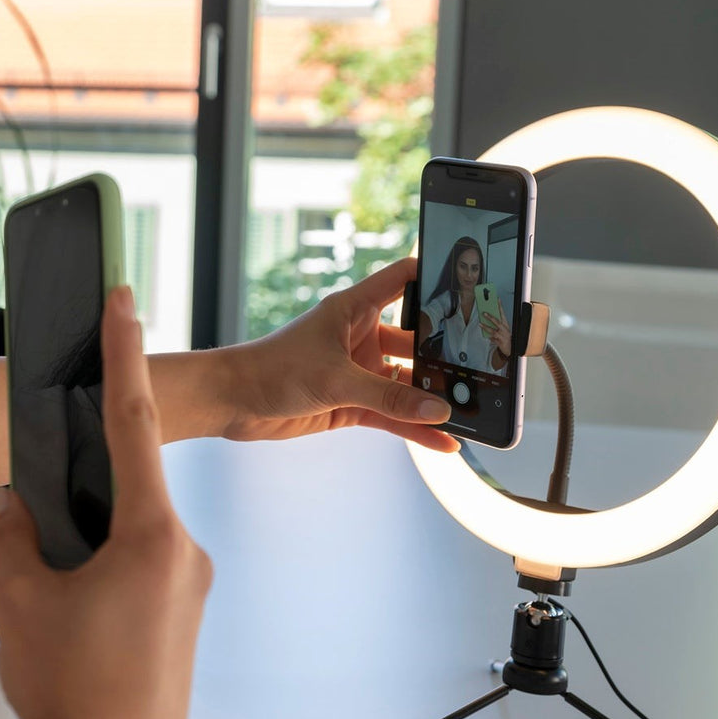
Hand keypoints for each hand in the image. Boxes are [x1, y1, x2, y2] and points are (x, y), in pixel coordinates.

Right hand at [0, 286, 211, 718]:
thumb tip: (13, 503)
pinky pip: (142, 568)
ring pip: (129, 533)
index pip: (134, 422)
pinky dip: (103, 571)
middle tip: (40, 543)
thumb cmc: (73, 693)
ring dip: (85, 545)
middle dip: (77, 496)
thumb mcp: (17, 599)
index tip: (123, 302)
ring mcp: (190, 587)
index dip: (123, 354)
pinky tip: (72, 612)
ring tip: (49, 600)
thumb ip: (12, 535)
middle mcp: (184, 552)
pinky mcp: (184, 615)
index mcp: (152, 535)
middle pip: (125, 487)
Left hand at [217, 258, 457, 451]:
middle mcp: (359, 336)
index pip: (402, 281)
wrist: (232, 401)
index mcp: (353, 309)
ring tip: (473, 411)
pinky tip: (443, 440)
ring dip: (432, 398)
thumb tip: (439, 409)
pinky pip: (391, 414)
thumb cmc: (273, 369)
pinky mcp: (349, 402)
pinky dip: (414, 426)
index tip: (474, 284)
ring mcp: (356, 371)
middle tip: (485, 367)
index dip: (434, 277)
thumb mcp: (336, 380)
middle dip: (445, 355)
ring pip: (405, 383)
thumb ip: (388, 396)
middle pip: (414, 341)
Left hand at [481, 308, 512, 361]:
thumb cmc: (507, 337)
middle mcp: (504, 329)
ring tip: (480, 324)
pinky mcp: (499, 342)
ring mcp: (502, 336)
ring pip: (492, 330)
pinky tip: (485, 335)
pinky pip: (491, 338)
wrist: (512, 348)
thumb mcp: (504, 329)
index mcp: (506, 325)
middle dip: (490, 317)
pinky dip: (488, 337)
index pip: (503, 314)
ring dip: (486, 327)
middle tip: (484, 313)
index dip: (500, 306)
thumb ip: (497, 324)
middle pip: (497, 321)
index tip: (497, 300)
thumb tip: (488, 318)